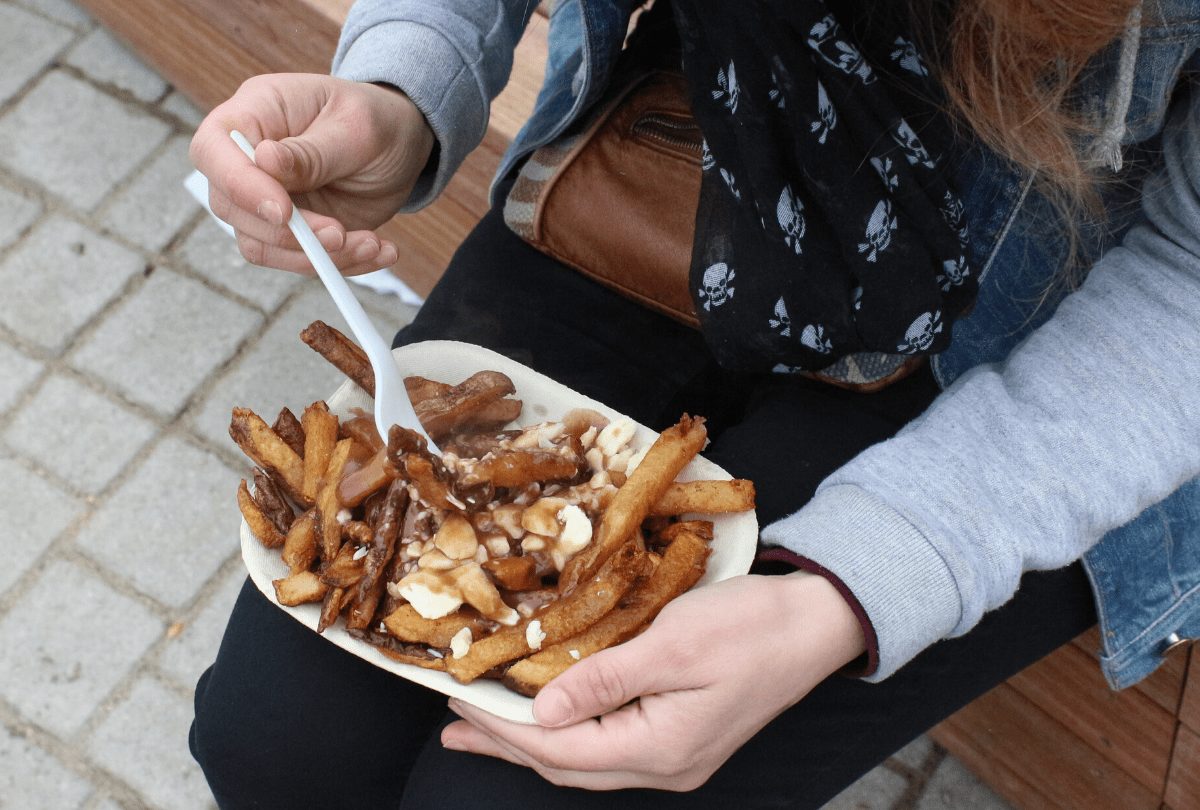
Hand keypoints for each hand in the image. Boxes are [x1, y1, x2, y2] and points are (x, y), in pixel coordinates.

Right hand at [189, 73, 434, 274]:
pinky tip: (379, 251)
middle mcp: (249, 159)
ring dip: (317, 257)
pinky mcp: (291, 230)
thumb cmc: (376, 120)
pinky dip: (340, 264)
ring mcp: (266, 198)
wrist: (402, 144)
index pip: (213, 149)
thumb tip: (264, 160)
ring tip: (372, 244)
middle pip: (230, 207)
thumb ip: (311, 152)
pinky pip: (296, 260)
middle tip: (340, 234)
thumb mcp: (355, 128)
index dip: (239, 185)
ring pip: (261, 244)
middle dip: (288, 233)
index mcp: (255, 112)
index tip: (284, 212)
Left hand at [442, 572, 865, 790]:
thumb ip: (604, 681)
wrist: (814, 624)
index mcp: (660, 747)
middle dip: (506, 743)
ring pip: (585, 758)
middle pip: (566, 764)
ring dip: (532, 741)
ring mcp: (676, 756)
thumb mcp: (673, 645)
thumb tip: (542, 716)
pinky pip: (607, 744)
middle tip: (454, 724)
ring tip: (484, 726)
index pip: (558, 747)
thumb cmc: (750, 626)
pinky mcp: (681, 736)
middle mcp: (665, 765)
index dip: (503, 727)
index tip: (459, 700)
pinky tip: (549, 715)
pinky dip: (568, 731)